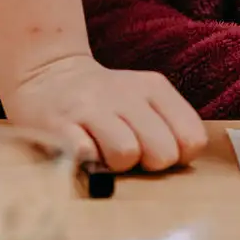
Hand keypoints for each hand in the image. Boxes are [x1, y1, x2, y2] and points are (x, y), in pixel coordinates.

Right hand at [2, 53, 208, 170]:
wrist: (47, 74)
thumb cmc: (106, 101)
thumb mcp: (145, 98)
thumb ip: (170, 126)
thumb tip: (182, 160)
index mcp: (154, 88)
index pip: (192, 139)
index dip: (177, 157)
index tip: (157, 151)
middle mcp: (127, 95)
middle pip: (162, 153)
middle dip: (147, 164)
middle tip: (128, 154)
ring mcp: (92, 108)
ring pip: (126, 155)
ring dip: (114, 166)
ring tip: (103, 153)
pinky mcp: (60, 124)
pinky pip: (85, 153)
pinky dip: (87, 161)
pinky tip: (82, 153)